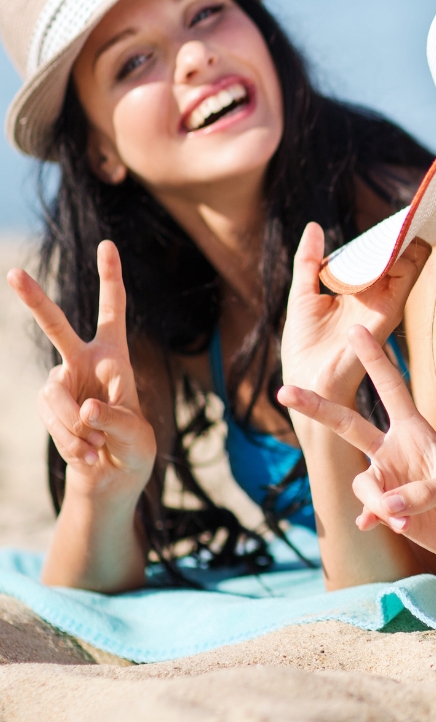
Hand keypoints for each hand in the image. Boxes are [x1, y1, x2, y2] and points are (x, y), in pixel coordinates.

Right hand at [7, 241, 155, 499]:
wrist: (111, 477)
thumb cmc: (133, 447)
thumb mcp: (137, 433)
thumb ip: (115, 417)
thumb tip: (86, 406)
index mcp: (115, 355)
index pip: (113, 310)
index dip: (110, 277)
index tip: (108, 244)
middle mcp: (82, 361)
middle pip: (56, 326)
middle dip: (35, 300)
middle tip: (12, 274)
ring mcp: (60, 383)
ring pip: (56, 395)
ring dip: (76, 426)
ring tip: (98, 446)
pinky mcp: (47, 407)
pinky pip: (52, 419)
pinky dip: (70, 440)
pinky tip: (87, 453)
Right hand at [278, 325, 435, 564]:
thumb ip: (423, 492)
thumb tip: (386, 505)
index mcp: (416, 430)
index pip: (391, 388)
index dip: (375, 359)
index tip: (355, 330)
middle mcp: (395, 450)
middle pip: (348, 424)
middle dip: (318, 408)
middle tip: (284, 391)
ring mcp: (389, 479)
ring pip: (362, 482)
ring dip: (378, 502)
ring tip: (406, 521)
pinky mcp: (387, 510)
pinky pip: (367, 510)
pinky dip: (374, 519)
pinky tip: (382, 527)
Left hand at [281, 222, 430, 402]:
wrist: (307, 380)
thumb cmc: (304, 346)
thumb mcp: (303, 293)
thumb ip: (309, 261)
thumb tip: (315, 227)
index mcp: (359, 291)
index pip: (380, 255)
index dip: (384, 234)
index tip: (388, 215)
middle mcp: (377, 295)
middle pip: (400, 254)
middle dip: (400, 230)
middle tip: (401, 210)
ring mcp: (386, 302)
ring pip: (411, 259)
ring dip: (403, 238)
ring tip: (398, 221)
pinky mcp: (389, 310)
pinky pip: (407, 274)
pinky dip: (402, 253)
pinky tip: (387, 242)